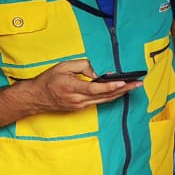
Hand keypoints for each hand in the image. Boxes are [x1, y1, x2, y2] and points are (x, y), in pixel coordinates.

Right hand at [21, 59, 140, 113]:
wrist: (36, 97)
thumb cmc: (48, 80)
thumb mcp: (63, 66)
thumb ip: (82, 66)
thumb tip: (97, 72)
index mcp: (71, 87)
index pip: (95, 88)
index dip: (111, 86)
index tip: (124, 81)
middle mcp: (77, 100)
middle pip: (105, 95)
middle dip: (124, 89)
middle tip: (138, 83)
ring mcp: (80, 105)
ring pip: (105, 100)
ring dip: (121, 93)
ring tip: (134, 86)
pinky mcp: (81, 108)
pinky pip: (99, 101)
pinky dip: (111, 95)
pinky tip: (120, 90)